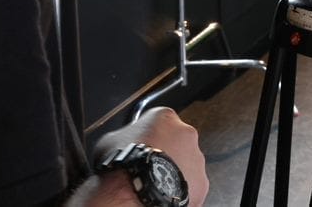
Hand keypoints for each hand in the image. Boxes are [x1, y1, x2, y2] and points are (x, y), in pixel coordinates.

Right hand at [83, 106, 208, 206]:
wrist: (135, 191)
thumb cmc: (124, 165)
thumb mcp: (110, 140)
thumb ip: (124, 135)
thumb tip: (120, 142)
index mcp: (165, 117)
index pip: (160, 121)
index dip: (149, 135)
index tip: (143, 146)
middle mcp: (186, 134)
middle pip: (177, 141)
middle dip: (167, 152)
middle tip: (149, 165)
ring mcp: (196, 159)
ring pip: (187, 163)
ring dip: (175, 170)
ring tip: (155, 182)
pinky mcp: (201, 183)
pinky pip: (191, 185)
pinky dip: (179, 189)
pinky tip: (163, 193)